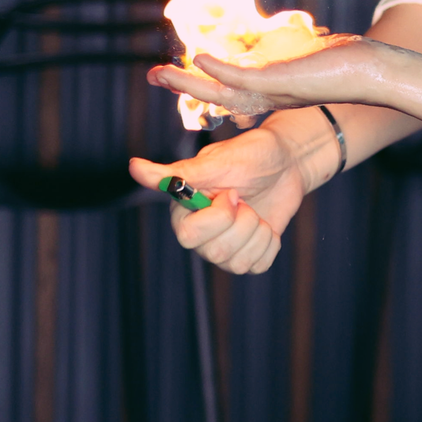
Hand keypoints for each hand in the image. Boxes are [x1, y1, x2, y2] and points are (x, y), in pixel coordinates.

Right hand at [126, 116, 324, 275]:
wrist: (288, 161)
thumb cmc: (250, 155)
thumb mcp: (218, 161)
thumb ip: (178, 172)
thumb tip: (133, 166)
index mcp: (185, 211)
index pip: (188, 236)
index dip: (218, 218)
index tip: (233, 193)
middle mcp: (200, 233)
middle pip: (214, 253)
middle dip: (242, 225)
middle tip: (246, 200)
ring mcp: (224, 247)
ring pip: (237, 264)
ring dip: (258, 233)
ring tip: (256, 210)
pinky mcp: (248, 254)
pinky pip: (257, 267)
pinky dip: (269, 244)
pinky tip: (266, 225)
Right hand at [149, 34, 385, 119]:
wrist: (373, 70)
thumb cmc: (345, 59)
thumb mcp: (306, 49)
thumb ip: (284, 43)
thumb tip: (273, 29)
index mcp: (271, 88)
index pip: (227, 88)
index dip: (200, 81)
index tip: (175, 72)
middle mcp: (267, 95)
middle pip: (216, 95)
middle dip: (183, 85)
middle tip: (153, 76)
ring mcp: (273, 91)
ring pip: (221, 92)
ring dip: (189, 82)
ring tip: (160, 74)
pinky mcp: (282, 82)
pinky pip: (244, 79)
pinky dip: (221, 70)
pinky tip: (201, 58)